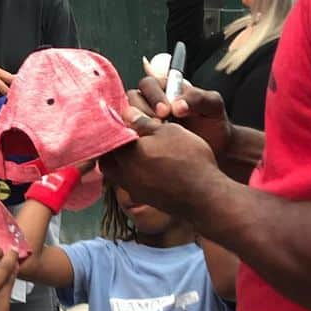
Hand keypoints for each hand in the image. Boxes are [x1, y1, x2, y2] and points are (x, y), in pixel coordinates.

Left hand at [100, 107, 220, 213]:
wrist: (203, 196)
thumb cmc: (189, 159)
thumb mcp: (169, 131)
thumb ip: (144, 123)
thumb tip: (127, 113)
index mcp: (127, 152)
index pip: (108, 137)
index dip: (113, 127)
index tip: (120, 120)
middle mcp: (124, 172)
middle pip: (106, 157)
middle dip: (111, 146)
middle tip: (124, 136)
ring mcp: (132, 188)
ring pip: (114, 172)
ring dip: (119, 161)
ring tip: (134, 151)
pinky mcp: (143, 197)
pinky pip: (127, 183)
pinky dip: (130, 173)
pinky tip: (145, 166)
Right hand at [127, 78, 234, 158]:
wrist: (217, 147)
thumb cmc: (213, 122)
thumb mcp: (213, 105)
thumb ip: (198, 98)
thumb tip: (177, 106)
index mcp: (165, 88)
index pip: (148, 84)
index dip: (154, 96)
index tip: (166, 110)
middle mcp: (151, 101)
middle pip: (133, 98)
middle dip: (144, 111)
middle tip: (159, 124)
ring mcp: (144, 120)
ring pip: (128, 116)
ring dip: (139, 125)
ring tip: (156, 135)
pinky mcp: (142, 138)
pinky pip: (131, 134)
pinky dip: (137, 138)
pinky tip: (151, 146)